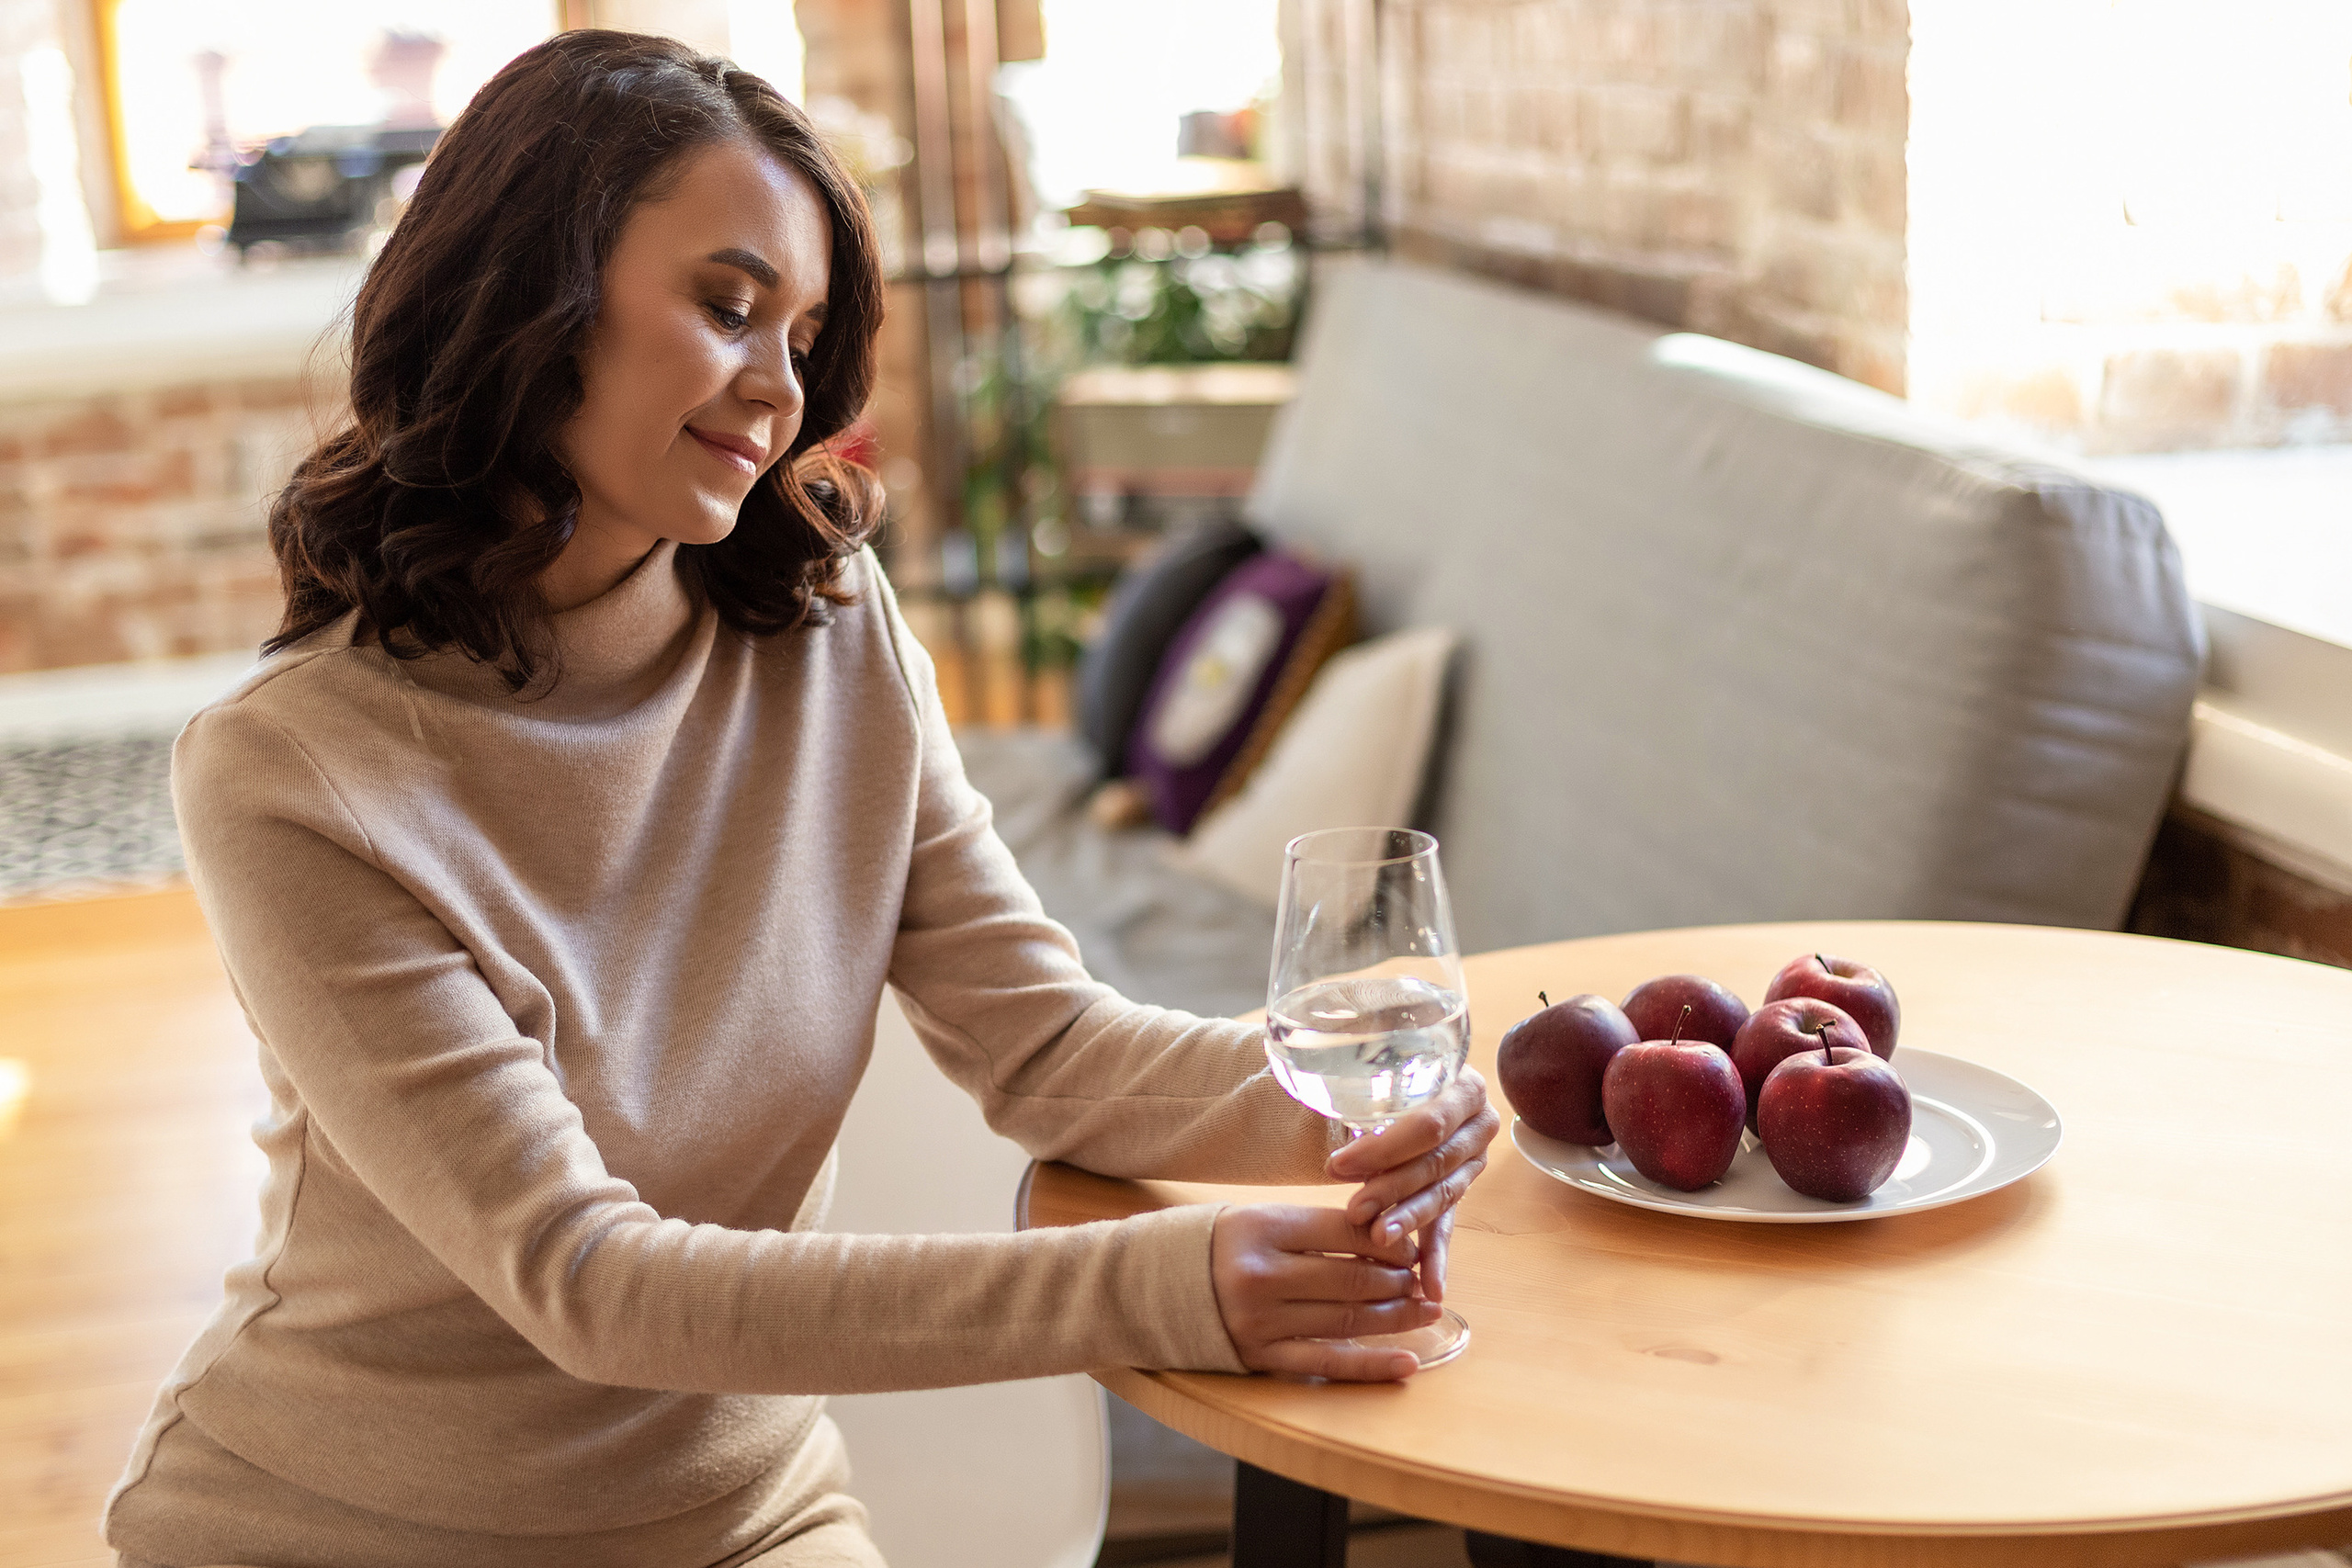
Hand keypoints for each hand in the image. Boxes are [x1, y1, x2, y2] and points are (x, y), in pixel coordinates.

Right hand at [1209, 1203, 1434, 1379]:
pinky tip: (1407, 1362)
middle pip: (1352, 1278)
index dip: (1386, 1241)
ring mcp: (1261, 1321)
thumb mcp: (1256, 1219)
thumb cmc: (1215, 1245)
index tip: (1410, 1246)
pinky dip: (1371, 1365)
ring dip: (1395, 1316)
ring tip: (1425, 1310)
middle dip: (1398, 1280)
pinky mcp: (1260, 1358)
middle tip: (1421, 1279)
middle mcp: (1262, 1276)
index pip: (1344, 1232)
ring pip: (1347, 1319)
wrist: (1149, 1286)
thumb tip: (1382, 1240)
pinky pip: (1327, 1364)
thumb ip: (1312, 1228)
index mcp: (1262, 1228)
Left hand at [1324, 1067, 1499, 1304]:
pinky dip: (1437, 1257)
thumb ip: (1358, 1082)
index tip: (1338, 1166)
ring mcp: (1472, 1163)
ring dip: (1407, 1220)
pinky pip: (1447, 1225)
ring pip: (1439, 1196)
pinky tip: (1431, 1287)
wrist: (1409, 1083)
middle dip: (1391, 1188)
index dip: (1384, 1148)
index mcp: (1466, 1088)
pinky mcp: (1458, 1194)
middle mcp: (1479, 1126)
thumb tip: (1307, 1087)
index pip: (1429, 1124)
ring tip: (1377, 1240)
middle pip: (1435, 1163)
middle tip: (1352, 1211)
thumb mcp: (1377, 1071)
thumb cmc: (1382, 1075)